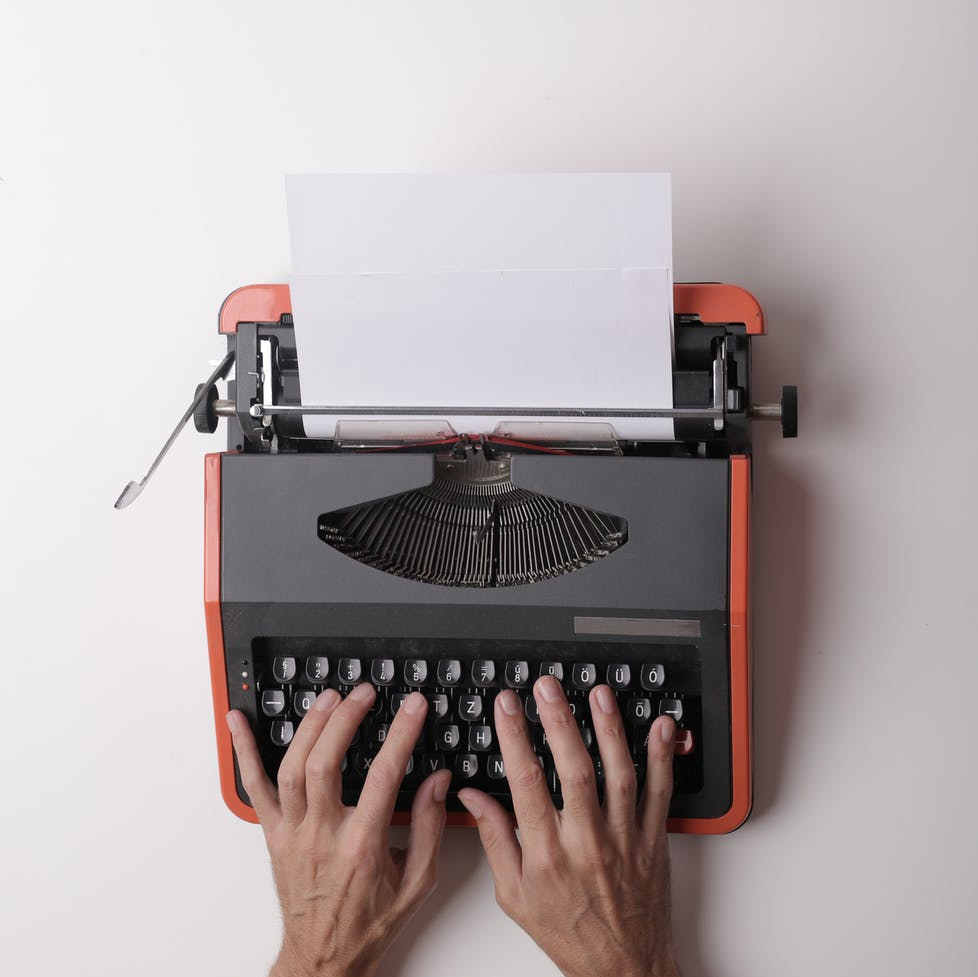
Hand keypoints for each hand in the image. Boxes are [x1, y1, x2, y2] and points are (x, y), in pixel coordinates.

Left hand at [226, 684, 451, 976]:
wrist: (324, 959)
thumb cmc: (368, 923)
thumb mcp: (417, 883)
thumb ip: (429, 828)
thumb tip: (438, 781)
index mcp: (362, 846)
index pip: (384, 775)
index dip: (401, 734)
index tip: (413, 707)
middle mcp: (321, 836)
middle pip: (326, 763)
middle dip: (346, 719)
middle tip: (365, 693)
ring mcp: (292, 833)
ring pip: (292, 768)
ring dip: (309, 726)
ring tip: (329, 698)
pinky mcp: (272, 834)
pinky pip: (254, 787)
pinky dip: (244, 750)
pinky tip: (238, 720)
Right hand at [457, 676, 680, 976]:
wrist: (622, 968)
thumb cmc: (568, 932)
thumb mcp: (514, 895)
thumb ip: (494, 839)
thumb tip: (471, 797)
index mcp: (548, 855)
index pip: (526, 783)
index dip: (514, 737)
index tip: (507, 705)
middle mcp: (587, 843)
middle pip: (574, 769)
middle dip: (559, 721)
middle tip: (548, 686)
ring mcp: (624, 839)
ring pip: (619, 774)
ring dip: (609, 729)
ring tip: (598, 694)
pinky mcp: (654, 841)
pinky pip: (661, 793)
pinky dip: (664, 758)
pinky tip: (662, 727)